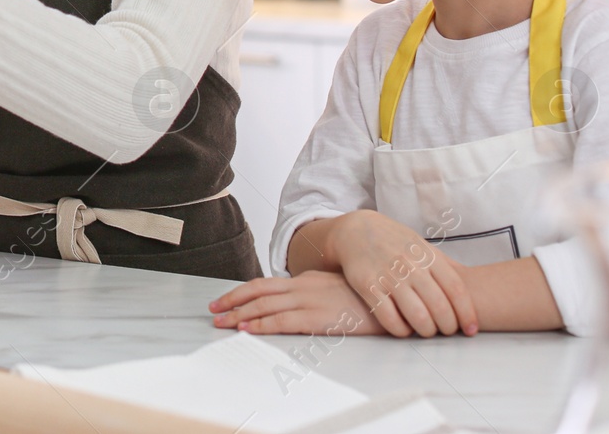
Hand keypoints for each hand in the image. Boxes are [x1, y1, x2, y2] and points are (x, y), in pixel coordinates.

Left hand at [208, 272, 386, 335]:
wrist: (394, 296)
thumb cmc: (370, 297)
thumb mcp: (340, 289)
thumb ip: (319, 293)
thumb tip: (303, 303)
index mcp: (308, 279)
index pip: (267, 284)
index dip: (244, 292)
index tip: (228, 300)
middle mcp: (304, 286)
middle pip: (259, 290)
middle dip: (232, 300)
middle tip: (214, 310)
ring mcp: (310, 300)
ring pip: (265, 305)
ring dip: (240, 314)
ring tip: (222, 323)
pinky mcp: (319, 317)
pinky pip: (283, 320)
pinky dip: (262, 324)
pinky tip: (249, 329)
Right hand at [325, 210, 478, 337]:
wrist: (355, 231)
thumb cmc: (394, 242)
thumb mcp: (421, 245)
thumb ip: (444, 265)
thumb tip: (473, 284)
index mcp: (427, 256)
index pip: (456, 290)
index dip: (467, 314)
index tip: (471, 330)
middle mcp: (410, 265)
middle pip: (439, 306)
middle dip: (447, 327)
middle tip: (446, 332)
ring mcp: (388, 275)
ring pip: (417, 315)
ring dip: (426, 330)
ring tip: (426, 331)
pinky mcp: (368, 285)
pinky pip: (389, 318)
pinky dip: (401, 330)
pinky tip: (404, 329)